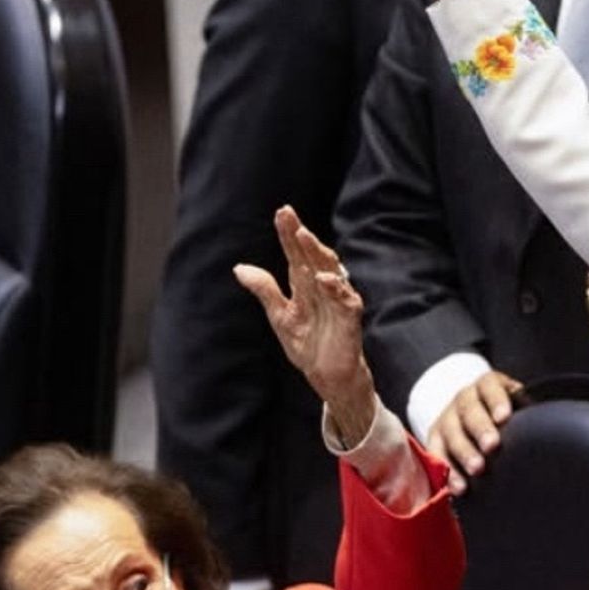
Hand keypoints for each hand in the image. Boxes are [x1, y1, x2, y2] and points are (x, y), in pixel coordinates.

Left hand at [235, 206, 376, 446]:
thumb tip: (239, 267)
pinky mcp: (350, 319)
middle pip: (312, 256)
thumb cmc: (309, 345)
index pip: (296, 255)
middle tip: (289, 216)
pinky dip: (335, 289)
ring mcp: (338, 301)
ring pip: (330, 270)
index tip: (282, 212)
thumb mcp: (279, 315)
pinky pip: (345, 300)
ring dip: (317, 253)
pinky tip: (323, 278)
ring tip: (304, 236)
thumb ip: (264, 290)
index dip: (288, 234)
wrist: (327, 377)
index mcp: (305, 286)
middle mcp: (323, 288)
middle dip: (302, 236)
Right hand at [427, 369, 522, 493]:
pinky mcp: (435, 440)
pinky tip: (459, 487)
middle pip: (470, 412)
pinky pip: (438, 456)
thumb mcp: (515, 402)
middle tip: (492, 446)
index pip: (490, 387)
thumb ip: (527, 409)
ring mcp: (447, 419)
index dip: (497, 401)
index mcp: (486, 386)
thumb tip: (554, 424)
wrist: (469, 411)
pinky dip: (448, 472)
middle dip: (481, 429)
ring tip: (477, 469)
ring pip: (452, 434)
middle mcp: (464, 399)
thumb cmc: (502, 412)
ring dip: (464, 453)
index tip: (505, 417)